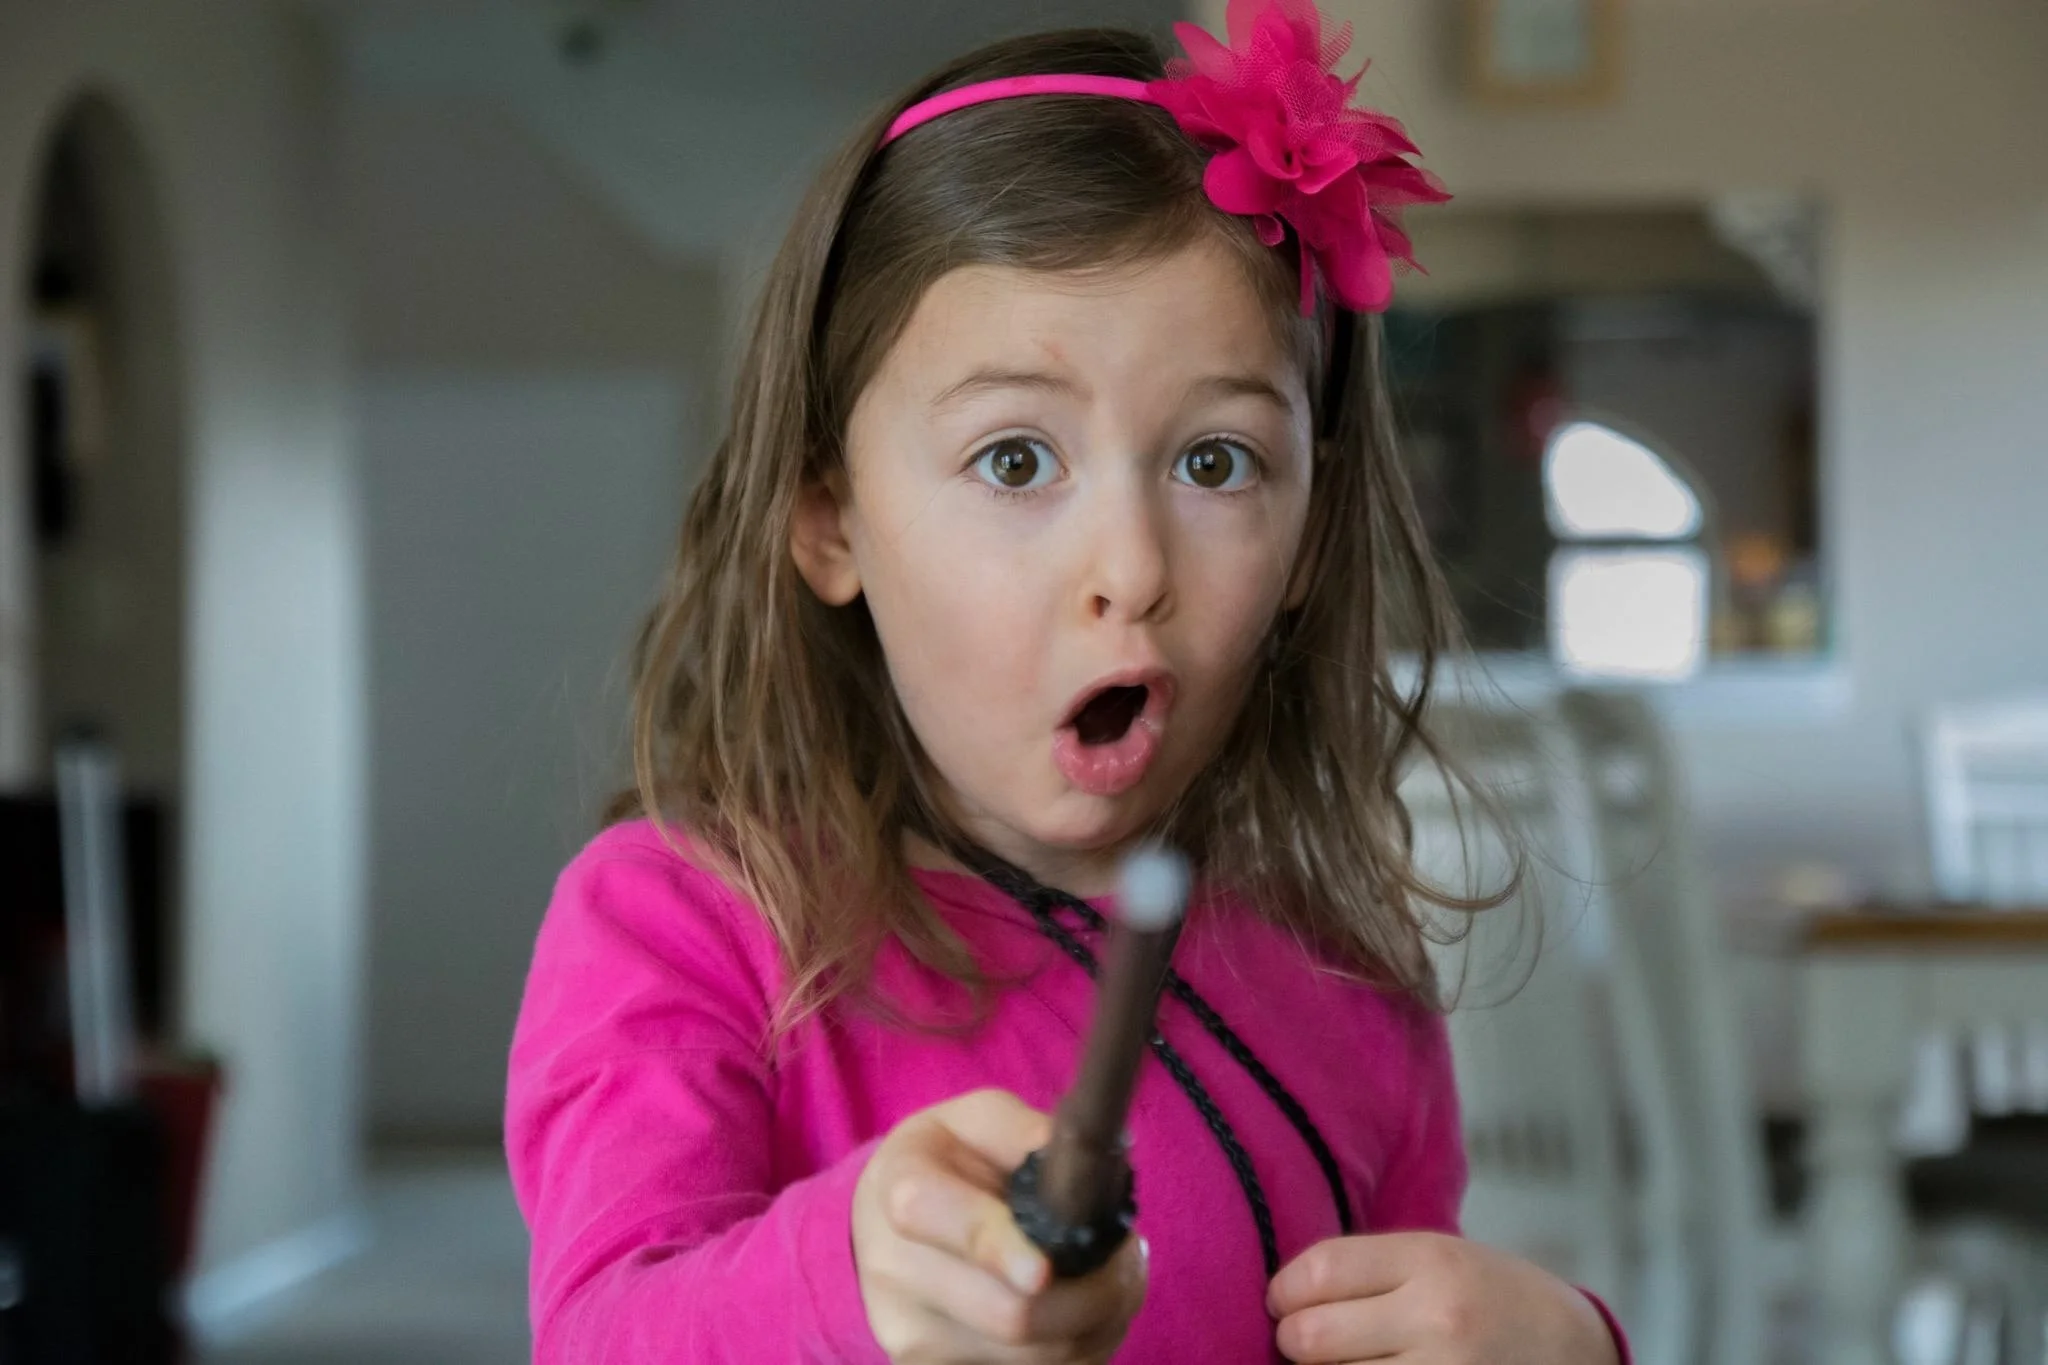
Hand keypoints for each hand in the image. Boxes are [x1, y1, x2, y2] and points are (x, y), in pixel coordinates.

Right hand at [854, 1089, 1147, 1363]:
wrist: (879, 1228)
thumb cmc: (944, 1165)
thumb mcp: (975, 1121)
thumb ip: (1025, 1133)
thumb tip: (1081, 1169)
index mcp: (905, 1192)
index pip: (957, 1230)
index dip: (1004, 1251)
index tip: (1047, 1268)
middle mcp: (899, 1276)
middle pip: (1011, 1316)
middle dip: (1094, 1292)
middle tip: (1129, 1256)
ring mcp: (916, 1340)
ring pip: (1037, 1359)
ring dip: (1100, 1323)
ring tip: (1115, 1280)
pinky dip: (1082, 1349)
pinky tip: (1086, 1312)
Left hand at [1267, 1232, 1618, 1363]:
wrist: (1571, 1349)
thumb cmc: (1487, 1297)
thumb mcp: (1435, 1256)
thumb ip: (1364, 1268)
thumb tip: (1278, 1295)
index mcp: (1430, 1261)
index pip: (1317, 1272)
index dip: (1283, 1291)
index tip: (1283, 1301)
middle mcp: (1438, 1318)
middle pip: (1310, 1337)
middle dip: (1294, 1341)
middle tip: (1305, 1341)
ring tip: (1350, 1360)